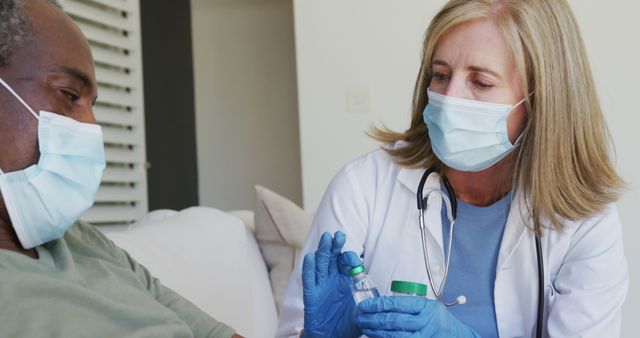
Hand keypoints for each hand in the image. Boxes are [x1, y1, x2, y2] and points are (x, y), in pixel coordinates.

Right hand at [301, 231, 362, 337]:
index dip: (350, 258)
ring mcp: (321, 285)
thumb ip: (371, 302)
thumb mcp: (363, 310)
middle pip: (333, 257)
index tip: (355, 261)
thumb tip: (385, 300)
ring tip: (326, 238)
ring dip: (323, 250)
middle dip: (336, 246)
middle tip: (339, 236)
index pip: (347, 262)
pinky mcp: (310, 294)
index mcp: (345, 279)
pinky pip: (308, 279)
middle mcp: (332, 278)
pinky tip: (310, 257)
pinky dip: (309, 268)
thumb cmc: (348, 323)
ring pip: (321, 263)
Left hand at [356, 296, 479, 337]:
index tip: (365, 305)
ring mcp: (425, 337)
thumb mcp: (429, 307)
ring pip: (395, 335)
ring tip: (365, 328)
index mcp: (426, 307)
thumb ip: (409, 306)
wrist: (458, 337)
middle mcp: (426, 322)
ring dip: (377, 332)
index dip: (378, 304)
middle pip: (394, 321)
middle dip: (374, 319)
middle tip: (360, 318)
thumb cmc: (439, 321)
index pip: (397, 304)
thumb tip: (381, 306)